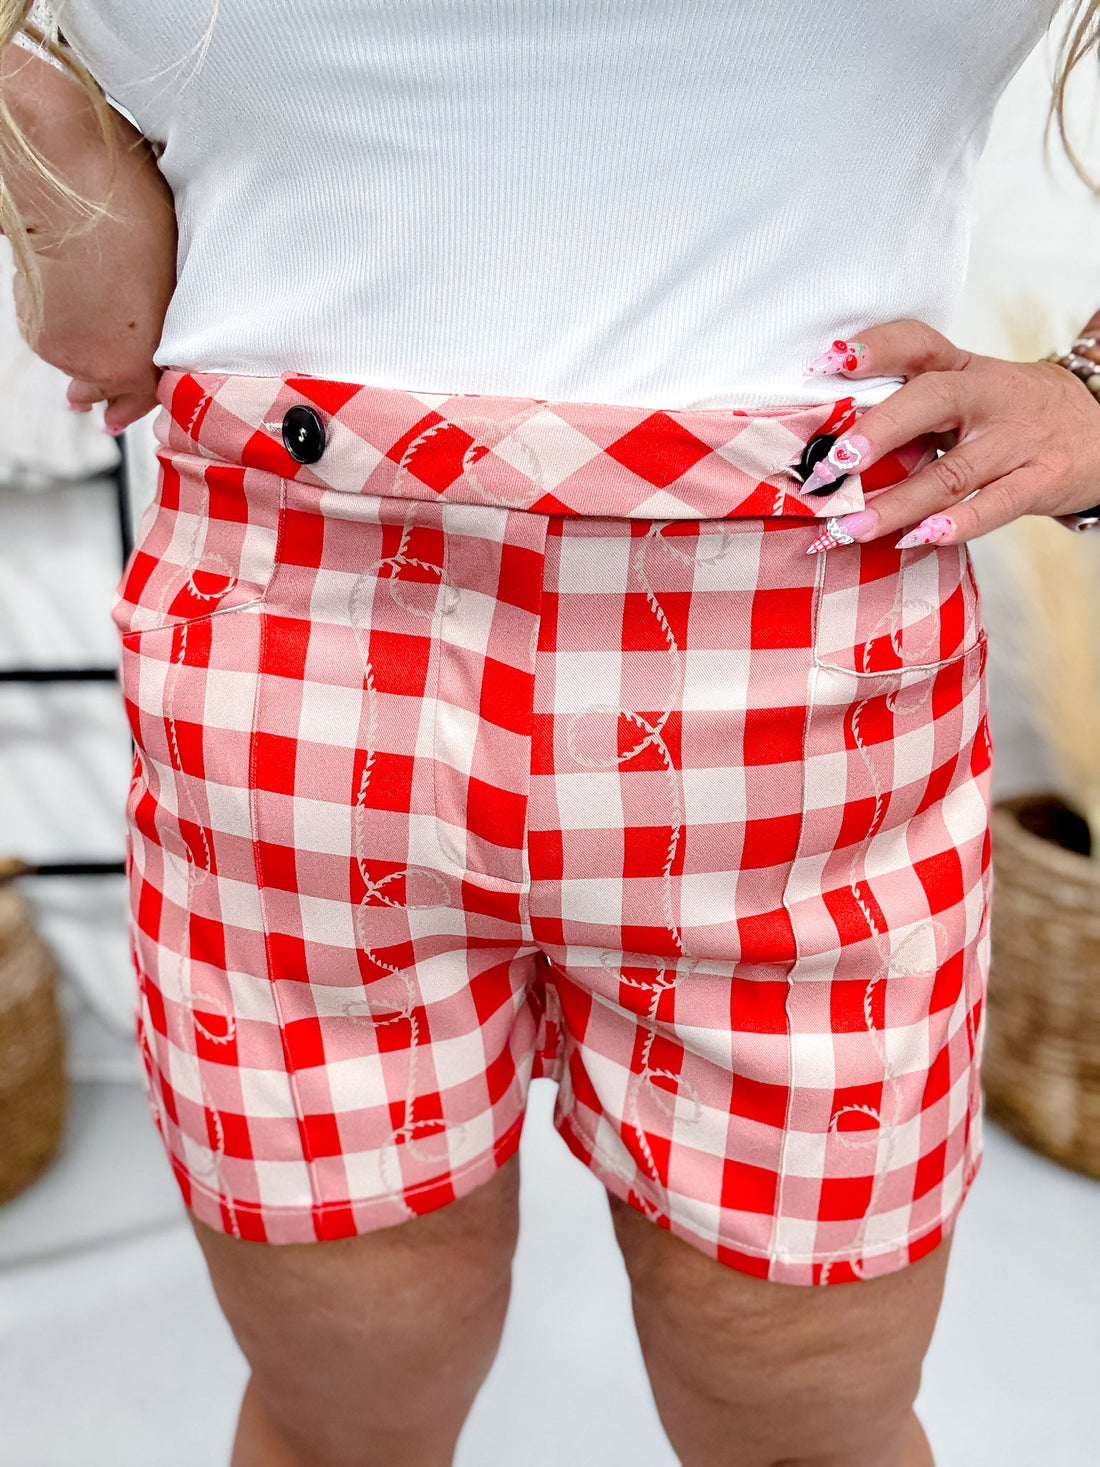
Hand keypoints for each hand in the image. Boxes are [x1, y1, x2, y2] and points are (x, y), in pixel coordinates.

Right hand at [4, 47, 176, 432]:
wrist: (69, 186)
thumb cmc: (131, 219)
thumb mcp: (173, 282)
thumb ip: (166, 324)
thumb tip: (164, 330)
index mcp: (141, 359)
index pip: (145, 399)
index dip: (139, 404)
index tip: (126, 415)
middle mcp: (96, 365)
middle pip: (104, 387)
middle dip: (106, 393)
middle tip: (103, 408)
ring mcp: (60, 347)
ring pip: (76, 363)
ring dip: (82, 360)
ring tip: (83, 361)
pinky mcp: (32, 324)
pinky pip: (54, 338)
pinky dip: (63, 332)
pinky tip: (69, 320)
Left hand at [798, 319, 1099, 548]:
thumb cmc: (1012, 415)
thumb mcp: (970, 392)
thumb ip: (912, 405)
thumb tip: (832, 441)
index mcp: (963, 370)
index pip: (919, 344)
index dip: (877, 348)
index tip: (831, 362)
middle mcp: (989, 397)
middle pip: (932, 401)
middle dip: (880, 431)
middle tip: (836, 463)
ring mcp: (1017, 440)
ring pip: (952, 471)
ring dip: (898, 503)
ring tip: (852, 527)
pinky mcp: (1041, 480)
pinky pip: (995, 505)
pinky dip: (957, 524)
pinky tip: (921, 537)